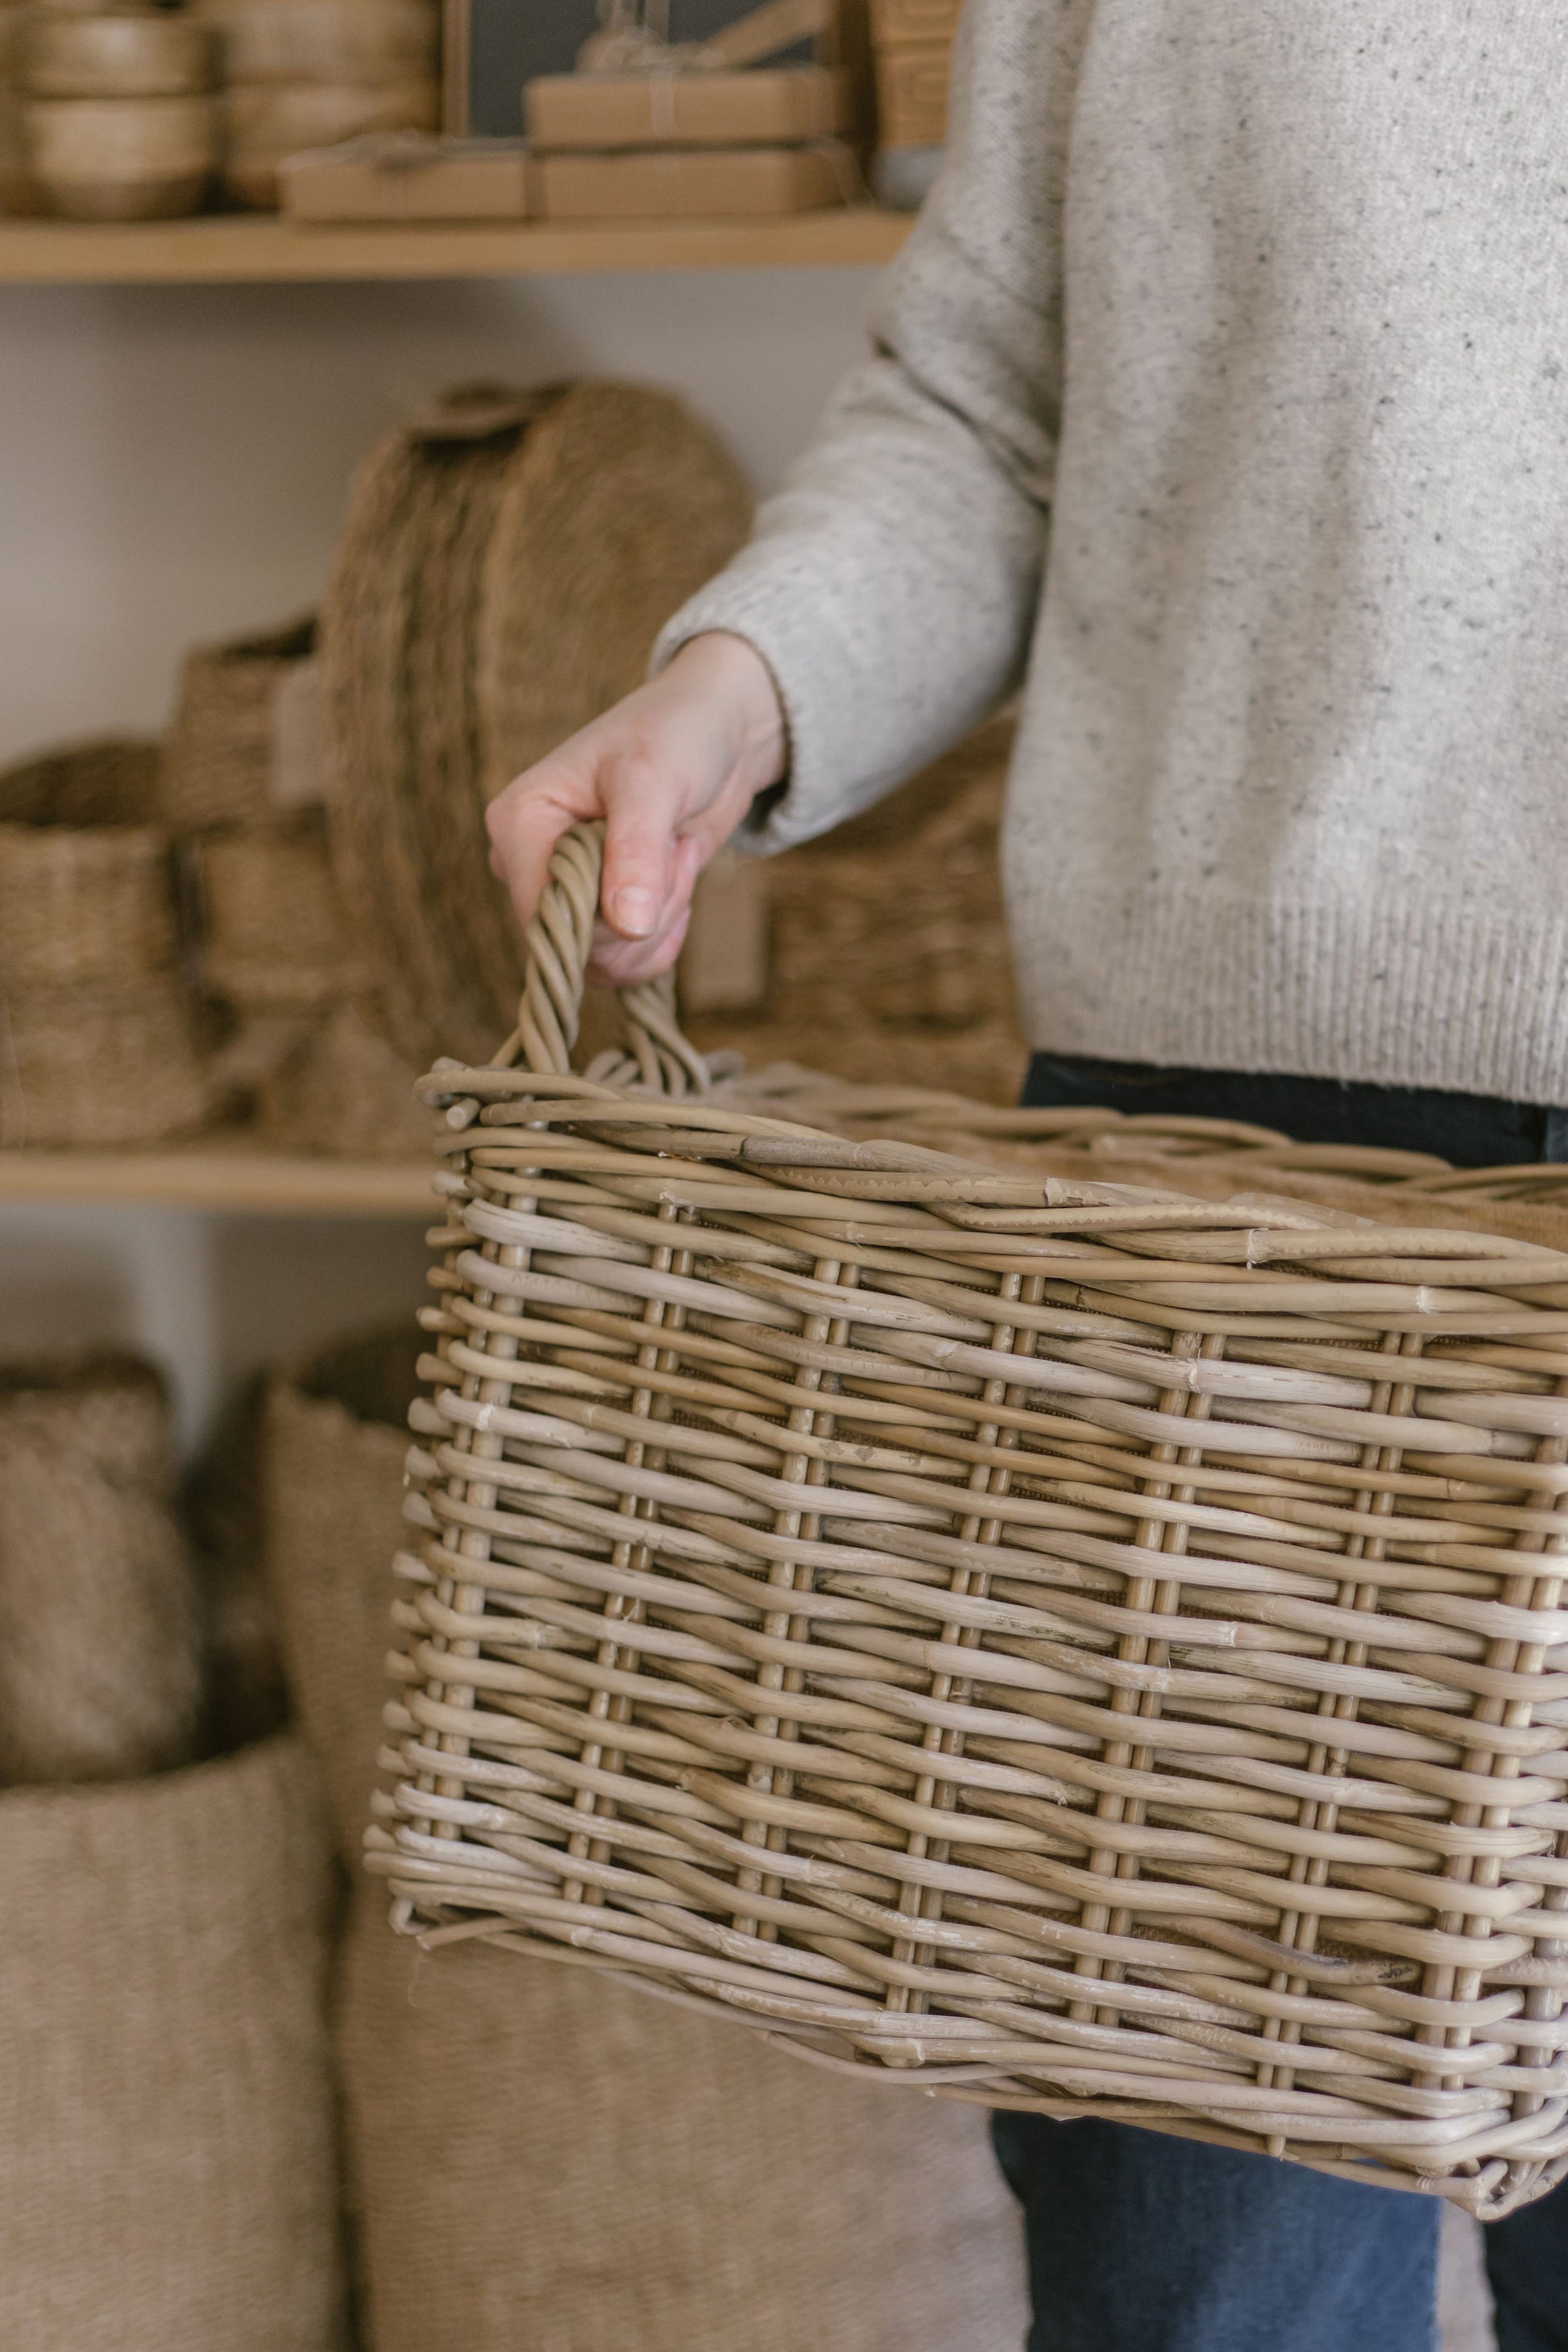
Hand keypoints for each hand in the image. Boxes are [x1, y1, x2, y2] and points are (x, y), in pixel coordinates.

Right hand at [485, 631, 785, 985]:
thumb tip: (627, 927)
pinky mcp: (598, 912)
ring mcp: (563, 891)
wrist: (715, 737)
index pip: (543, 913)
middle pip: (577, 944)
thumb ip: (636, 852)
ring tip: (675, 854)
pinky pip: (623, 963)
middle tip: (672, 847)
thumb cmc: (675, 736)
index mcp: (519, 822)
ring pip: (605, 961)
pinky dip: (663, 936)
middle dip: (645, 911)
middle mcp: (529, 863)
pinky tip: (678, 881)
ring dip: (660, 920)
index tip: (657, 856)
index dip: (607, 914)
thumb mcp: (655, 782)